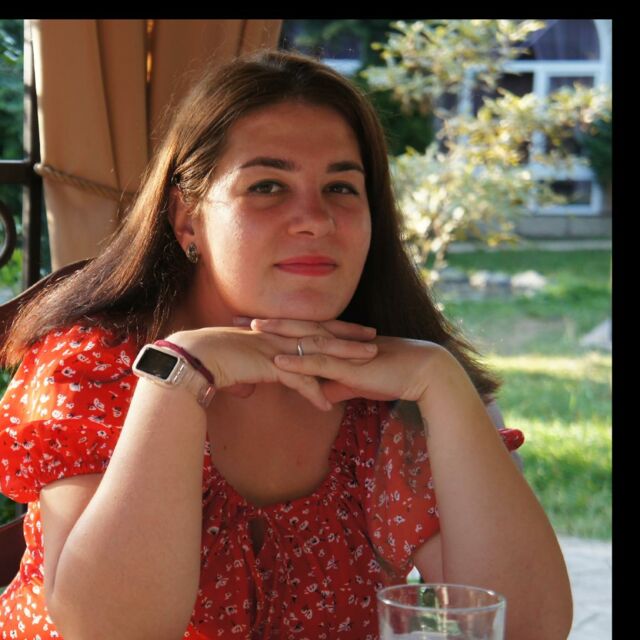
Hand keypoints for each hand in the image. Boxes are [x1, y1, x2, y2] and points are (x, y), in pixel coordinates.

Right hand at [166, 323, 378, 410]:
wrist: (194, 356)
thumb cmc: (212, 359)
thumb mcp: (236, 367)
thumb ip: (247, 376)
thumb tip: (247, 388)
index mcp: (275, 334)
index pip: (312, 328)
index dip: (335, 329)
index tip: (355, 331)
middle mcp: (279, 337)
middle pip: (322, 336)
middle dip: (350, 338)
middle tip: (374, 339)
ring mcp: (276, 350)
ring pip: (318, 354)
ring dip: (344, 360)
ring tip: (368, 366)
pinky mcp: (268, 365)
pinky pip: (296, 381)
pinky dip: (312, 393)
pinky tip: (326, 405)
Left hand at [250, 318, 449, 404]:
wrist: (420, 372)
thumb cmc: (390, 376)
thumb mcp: (356, 382)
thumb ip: (336, 385)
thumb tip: (320, 395)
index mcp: (335, 341)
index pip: (298, 330)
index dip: (272, 326)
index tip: (247, 323)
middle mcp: (336, 340)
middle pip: (293, 327)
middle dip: (264, 323)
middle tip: (234, 317)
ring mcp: (342, 350)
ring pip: (304, 339)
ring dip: (277, 334)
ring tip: (250, 329)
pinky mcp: (351, 365)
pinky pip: (320, 363)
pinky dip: (297, 362)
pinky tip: (278, 361)